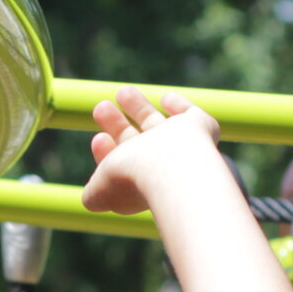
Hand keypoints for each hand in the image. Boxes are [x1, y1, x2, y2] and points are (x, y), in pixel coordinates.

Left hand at [80, 87, 222, 214]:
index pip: (122, 166)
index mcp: (142, 183)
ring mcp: (184, 148)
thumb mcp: (102, 191)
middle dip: (117, 125)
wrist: (172, 170)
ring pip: (160, 125)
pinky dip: (179, 106)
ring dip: (140, 108)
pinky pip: (192, 116)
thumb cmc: (135, 181)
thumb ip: (93, 196)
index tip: (98, 137)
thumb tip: (90, 199)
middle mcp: (163, 166)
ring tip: (123, 92)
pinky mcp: (202, 129)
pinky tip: (167, 98)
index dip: (106, 152)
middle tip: (101, 107)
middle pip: (138, 142)